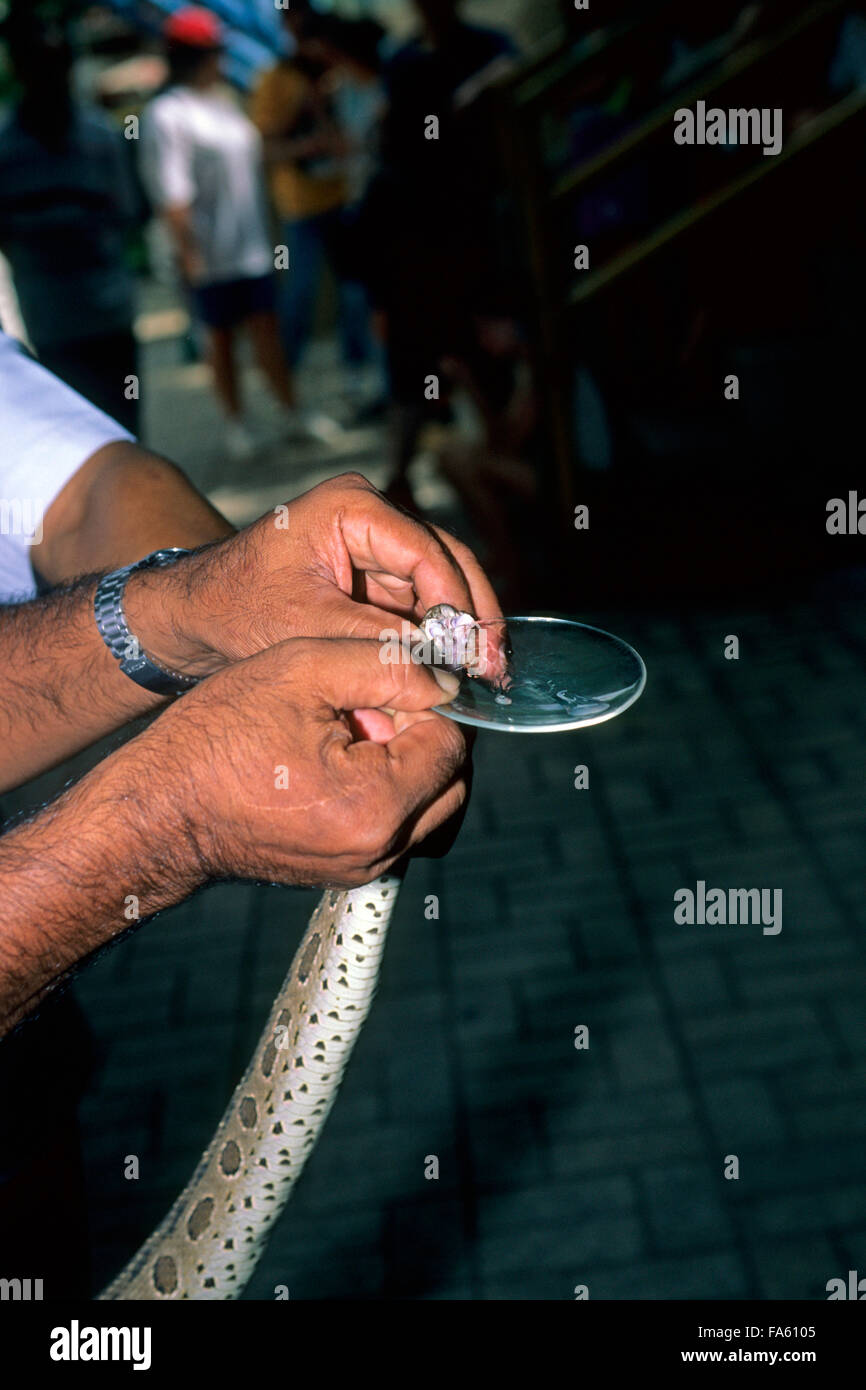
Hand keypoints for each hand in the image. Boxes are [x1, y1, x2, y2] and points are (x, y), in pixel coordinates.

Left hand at [127, 472, 506, 679]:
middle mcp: (371, 515)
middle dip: (474, 616)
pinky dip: (440, 636)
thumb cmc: (235, 611)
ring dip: (464, 629)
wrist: (193, 617)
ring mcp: (375, 544)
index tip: (473, 652)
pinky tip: (460, 672)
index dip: (456, 603)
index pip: (424, 551)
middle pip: (447, 561)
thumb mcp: (306, 628)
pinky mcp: (374, 576)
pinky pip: (422, 603)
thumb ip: (376, 642)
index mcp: (351, 506)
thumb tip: (441, 668)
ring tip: (488, 677)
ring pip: (442, 584)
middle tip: (496, 667)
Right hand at [141, 637, 469, 887]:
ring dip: (410, 765)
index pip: (453, 743)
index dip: (428, 700)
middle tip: (368, 707)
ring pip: (431, 808)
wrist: (157, 812)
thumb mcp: (302, 670)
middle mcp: (380, 850)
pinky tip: (338, 762)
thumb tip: (446, 680)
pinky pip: (398, 828)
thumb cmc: (216, 738)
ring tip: (351, 735)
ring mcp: (364, 868)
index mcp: (377, 805)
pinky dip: (387, 792)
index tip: (385, 681)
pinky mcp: (347, 872)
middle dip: (425, 735)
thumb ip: (388, 665)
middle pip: (452, 782)